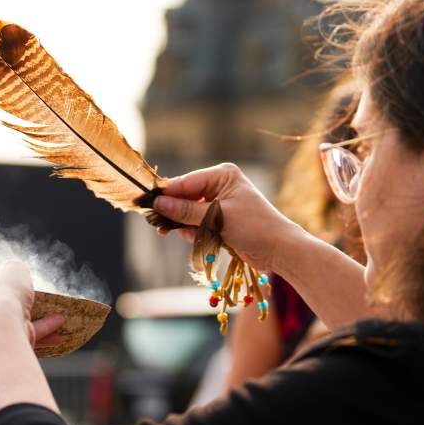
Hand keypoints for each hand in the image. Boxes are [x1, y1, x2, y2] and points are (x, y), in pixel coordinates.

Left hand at [0, 260, 63, 363]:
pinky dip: (37, 340)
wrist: (4, 327)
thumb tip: (17, 276)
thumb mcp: (11, 271)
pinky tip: (57, 332)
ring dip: (25, 328)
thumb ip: (12, 273)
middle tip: (18, 308)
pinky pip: (15, 348)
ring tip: (51, 320)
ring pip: (0, 337)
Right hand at [153, 163, 301, 272]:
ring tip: (185, 235)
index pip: (186, 182)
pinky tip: (196, 239)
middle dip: (174, 212)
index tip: (144, 201)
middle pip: (185, 196)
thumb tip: (159, 203)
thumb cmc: (254, 227)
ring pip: (189, 212)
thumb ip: (186, 210)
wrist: (279, 249)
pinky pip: (197, 223)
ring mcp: (220, 203)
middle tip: (158, 224)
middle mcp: (220, 185)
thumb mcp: (217, 217)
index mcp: (222, 175)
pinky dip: (194, 231)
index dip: (165, 193)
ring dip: (184, 225)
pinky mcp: (220, 220)